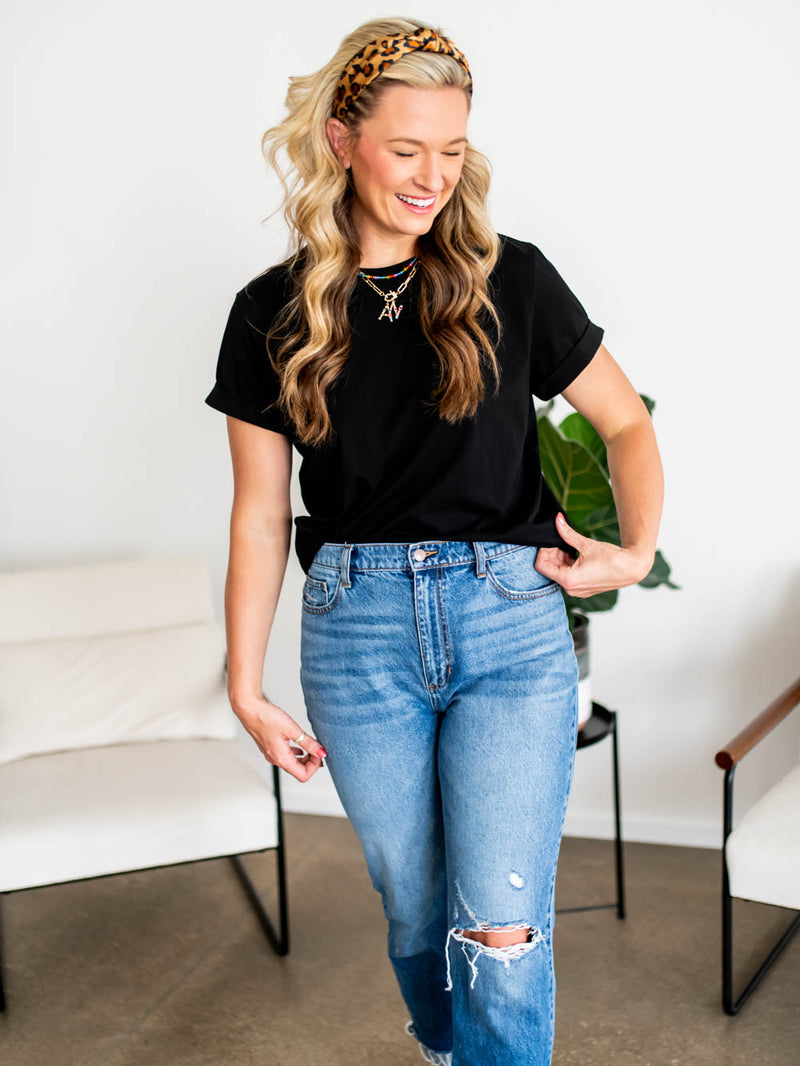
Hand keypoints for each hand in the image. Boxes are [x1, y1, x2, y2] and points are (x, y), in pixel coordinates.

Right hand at [232, 694, 326, 781]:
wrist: (249, 709)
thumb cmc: (266, 717)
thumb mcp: (292, 729)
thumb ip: (308, 743)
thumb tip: (321, 752)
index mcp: (281, 758)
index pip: (303, 775)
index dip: (315, 766)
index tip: (319, 753)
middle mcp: (275, 759)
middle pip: (298, 771)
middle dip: (311, 762)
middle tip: (317, 749)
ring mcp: (271, 754)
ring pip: (292, 763)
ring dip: (304, 757)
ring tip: (311, 746)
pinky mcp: (269, 747)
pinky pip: (285, 756)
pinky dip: (296, 753)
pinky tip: (299, 744)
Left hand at [534, 512, 651, 597]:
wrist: (632, 568)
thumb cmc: (613, 559)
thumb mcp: (586, 544)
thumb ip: (568, 533)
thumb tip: (557, 520)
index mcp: (569, 580)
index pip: (541, 566)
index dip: (543, 551)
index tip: (552, 540)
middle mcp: (571, 589)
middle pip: (550, 569)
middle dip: (553, 553)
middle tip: (561, 540)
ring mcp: (577, 590)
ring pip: (559, 572)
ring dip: (561, 558)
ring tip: (571, 546)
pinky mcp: (583, 589)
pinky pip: (568, 576)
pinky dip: (568, 564)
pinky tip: (576, 554)